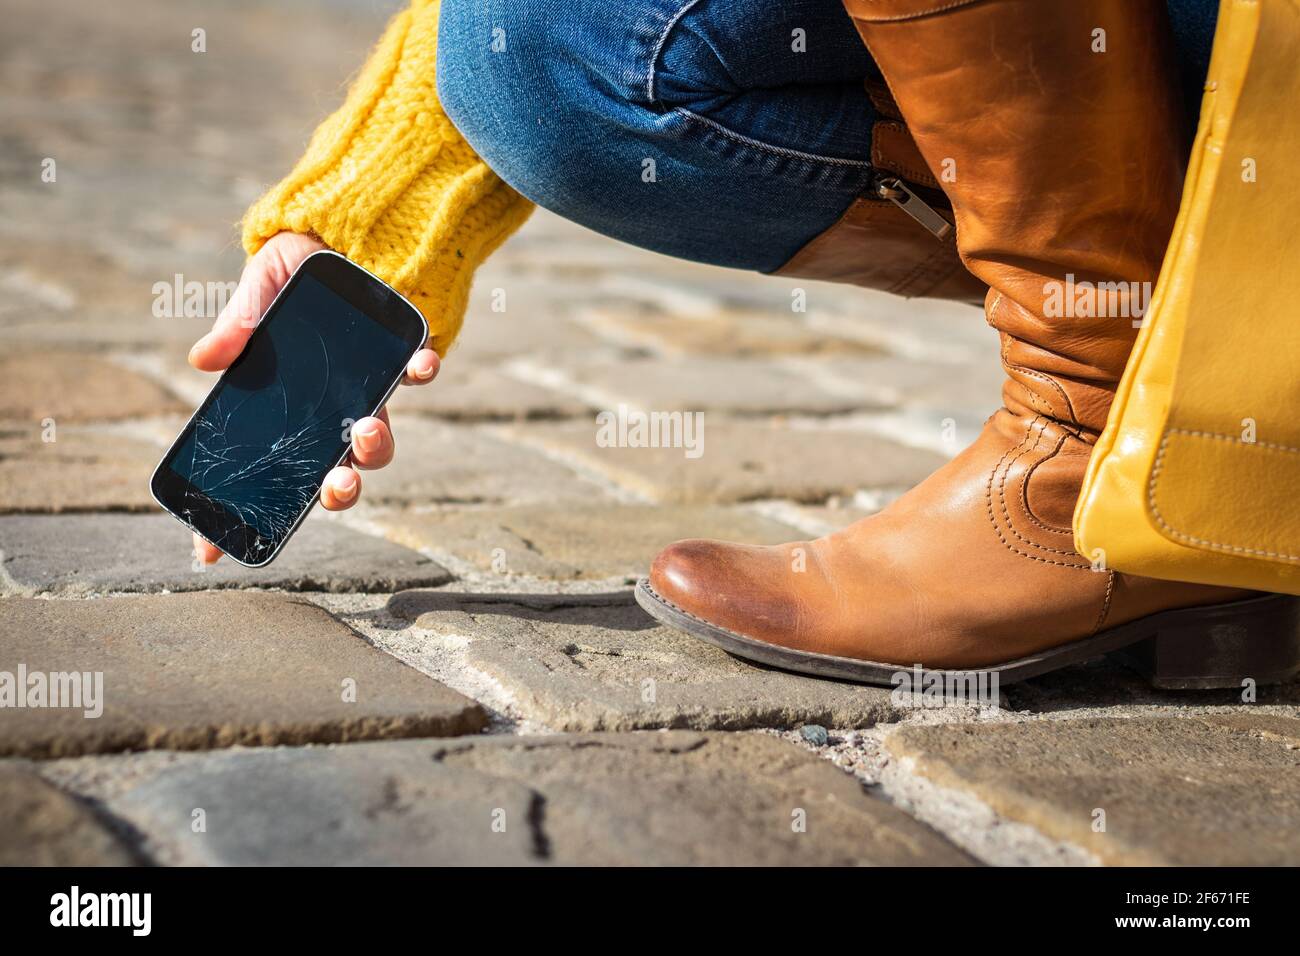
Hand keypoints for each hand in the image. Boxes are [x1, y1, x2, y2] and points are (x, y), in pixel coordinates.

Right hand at [186, 232, 439, 564]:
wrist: (341, 232)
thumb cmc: (291, 272)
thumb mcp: (257, 291)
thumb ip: (237, 324)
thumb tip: (204, 360)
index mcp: (288, 410)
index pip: (268, 473)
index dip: (245, 513)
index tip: (215, 551)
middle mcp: (331, 412)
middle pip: (336, 472)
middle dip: (338, 490)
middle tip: (337, 486)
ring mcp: (370, 393)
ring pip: (377, 441)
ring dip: (375, 445)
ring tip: (367, 430)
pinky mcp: (404, 361)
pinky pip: (415, 374)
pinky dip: (419, 371)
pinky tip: (420, 365)